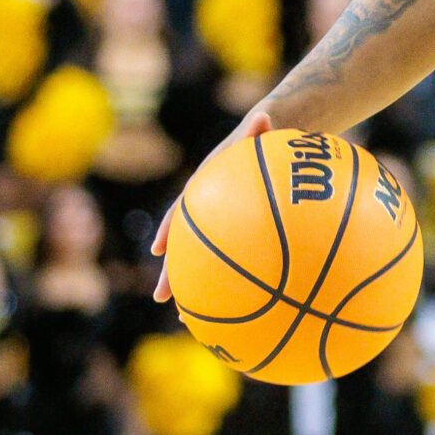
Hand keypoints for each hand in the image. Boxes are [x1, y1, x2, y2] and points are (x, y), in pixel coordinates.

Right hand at [150, 108, 270, 301]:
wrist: (273, 144)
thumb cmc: (267, 139)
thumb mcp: (262, 133)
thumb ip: (258, 131)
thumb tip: (264, 115)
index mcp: (207, 189)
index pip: (184, 210)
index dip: (171, 228)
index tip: (161, 249)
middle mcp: (208, 212)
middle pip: (186, 246)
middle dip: (173, 272)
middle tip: (162, 298)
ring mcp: (221, 226)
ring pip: (205, 263)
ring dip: (196, 290)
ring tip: (189, 319)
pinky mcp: (239, 237)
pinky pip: (235, 265)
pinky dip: (233, 288)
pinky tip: (240, 315)